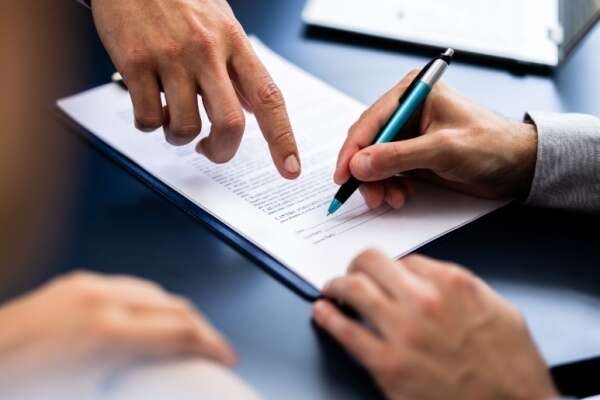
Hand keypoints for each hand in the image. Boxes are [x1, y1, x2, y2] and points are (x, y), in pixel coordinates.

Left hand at [0, 272, 235, 389]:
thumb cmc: (22, 384)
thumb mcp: (88, 392)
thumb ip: (135, 376)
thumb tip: (162, 375)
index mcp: (106, 334)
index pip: (181, 331)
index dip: (212, 345)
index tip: (226, 357)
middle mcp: (101, 300)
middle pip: (176, 306)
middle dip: (203, 329)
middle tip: (214, 349)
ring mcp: (88, 285)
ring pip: (155, 291)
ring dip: (178, 314)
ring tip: (186, 337)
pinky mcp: (76, 281)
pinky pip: (129, 286)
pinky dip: (150, 303)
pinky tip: (150, 319)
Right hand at [92, 0, 300, 177]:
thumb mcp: (221, 25)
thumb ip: (238, 68)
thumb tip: (253, 108)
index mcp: (235, 43)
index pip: (269, 98)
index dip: (283, 139)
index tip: (291, 168)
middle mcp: (207, 51)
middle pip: (230, 124)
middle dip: (222, 151)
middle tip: (210, 151)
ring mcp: (170, 58)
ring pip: (185, 128)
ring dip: (179, 138)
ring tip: (173, 120)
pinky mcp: (135, 63)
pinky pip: (148, 119)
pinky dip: (150, 125)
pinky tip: (151, 106)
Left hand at [313, 250, 557, 399]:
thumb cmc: (511, 368)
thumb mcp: (499, 309)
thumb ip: (459, 287)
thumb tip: (426, 276)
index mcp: (452, 283)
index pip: (405, 259)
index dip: (392, 267)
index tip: (385, 274)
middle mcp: (423, 300)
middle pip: (371, 263)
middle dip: (358, 264)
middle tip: (352, 272)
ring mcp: (402, 332)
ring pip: (352, 289)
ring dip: (337, 285)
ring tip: (332, 289)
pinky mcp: (387, 366)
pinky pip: (345, 333)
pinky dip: (327, 317)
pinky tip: (321, 311)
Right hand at [334, 70, 537, 208]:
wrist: (517, 167)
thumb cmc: (490, 146)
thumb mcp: (442, 149)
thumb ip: (398, 156)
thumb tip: (358, 165)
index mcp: (413, 93)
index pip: (371, 121)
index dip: (353, 150)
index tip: (342, 175)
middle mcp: (407, 110)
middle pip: (368, 142)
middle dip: (366, 171)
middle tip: (370, 195)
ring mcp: (408, 134)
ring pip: (375, 160)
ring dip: (377, 183)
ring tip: (390, 199)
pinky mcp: (413, 154)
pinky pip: (388, 171)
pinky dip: (388, 186)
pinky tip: (399, 197)